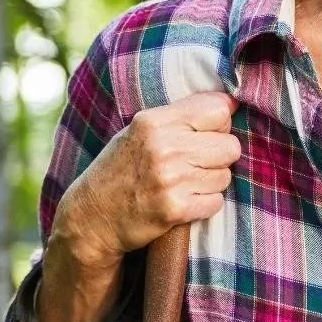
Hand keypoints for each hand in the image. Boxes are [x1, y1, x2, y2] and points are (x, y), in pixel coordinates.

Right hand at [52, 91, 240, 266]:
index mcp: (154, 121)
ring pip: (225, 176)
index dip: (220, 124)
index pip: (219, 109)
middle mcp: (163, 147)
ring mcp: (169, 179)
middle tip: (195, 164)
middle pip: (230, 146)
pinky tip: (182, 202)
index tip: (208, 134)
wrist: (90, 218)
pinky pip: (216, 202)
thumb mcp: (140, 131)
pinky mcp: (175, 209)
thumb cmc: (121, 170)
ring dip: (210, 183)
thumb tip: (231, 103)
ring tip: (183, 184)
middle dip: (219, 157)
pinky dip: (204, 205)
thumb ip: (181, 116)